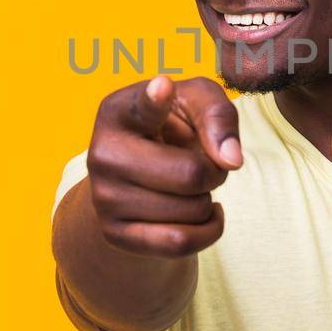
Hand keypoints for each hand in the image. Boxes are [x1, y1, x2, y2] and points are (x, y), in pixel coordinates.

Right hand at [86, 75, 241, 257]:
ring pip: (190, 211)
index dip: (156, 99)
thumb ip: (218, 115)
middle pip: (191, 175)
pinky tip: (203, 214)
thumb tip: (229, 160)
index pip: (143, 106)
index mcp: (119, 110)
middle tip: (201, 163)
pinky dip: (208, 230)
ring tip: (190, 186)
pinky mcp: (115, 234)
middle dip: (214, 172)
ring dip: (207, 200)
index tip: (163, 87)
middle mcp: (102, 152)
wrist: (138, 177)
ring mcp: (104, 197)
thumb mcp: (197, 103)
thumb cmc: (173, 129)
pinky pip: (180, 244)